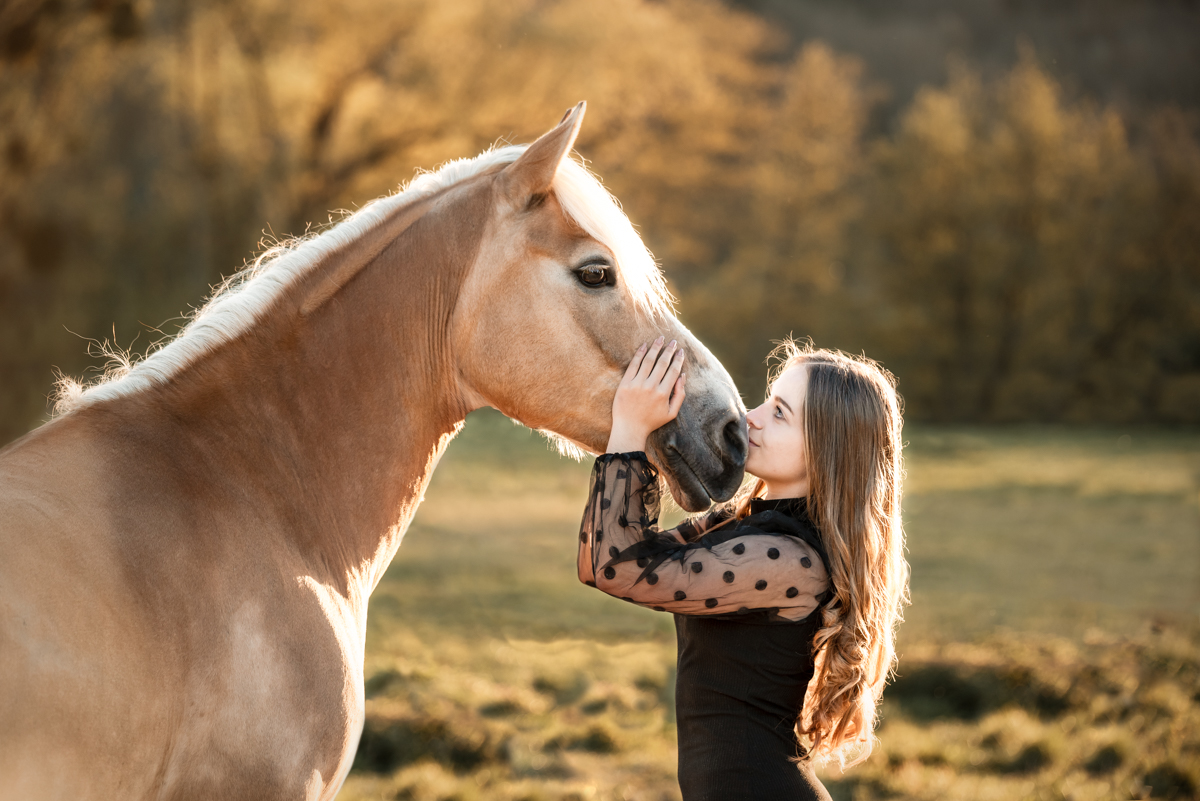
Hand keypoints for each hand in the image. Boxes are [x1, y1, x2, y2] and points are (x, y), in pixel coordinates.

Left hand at [606, 337, 685, 452]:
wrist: (629, 429)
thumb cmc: (651, 421)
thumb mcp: (671, 413)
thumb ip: (680, 394)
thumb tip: (683, 376)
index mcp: (663, 394)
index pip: (673, 371)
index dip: (678, 359)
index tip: (681, 351)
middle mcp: (651, 387)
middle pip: (662, 363)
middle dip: (669, 350)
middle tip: (673, 341)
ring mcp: (637, 385)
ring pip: (648, 361)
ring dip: (655, 348)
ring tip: (660, 339)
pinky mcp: (625, 384)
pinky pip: (633, 365)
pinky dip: (639, 354)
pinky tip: (644, 346)